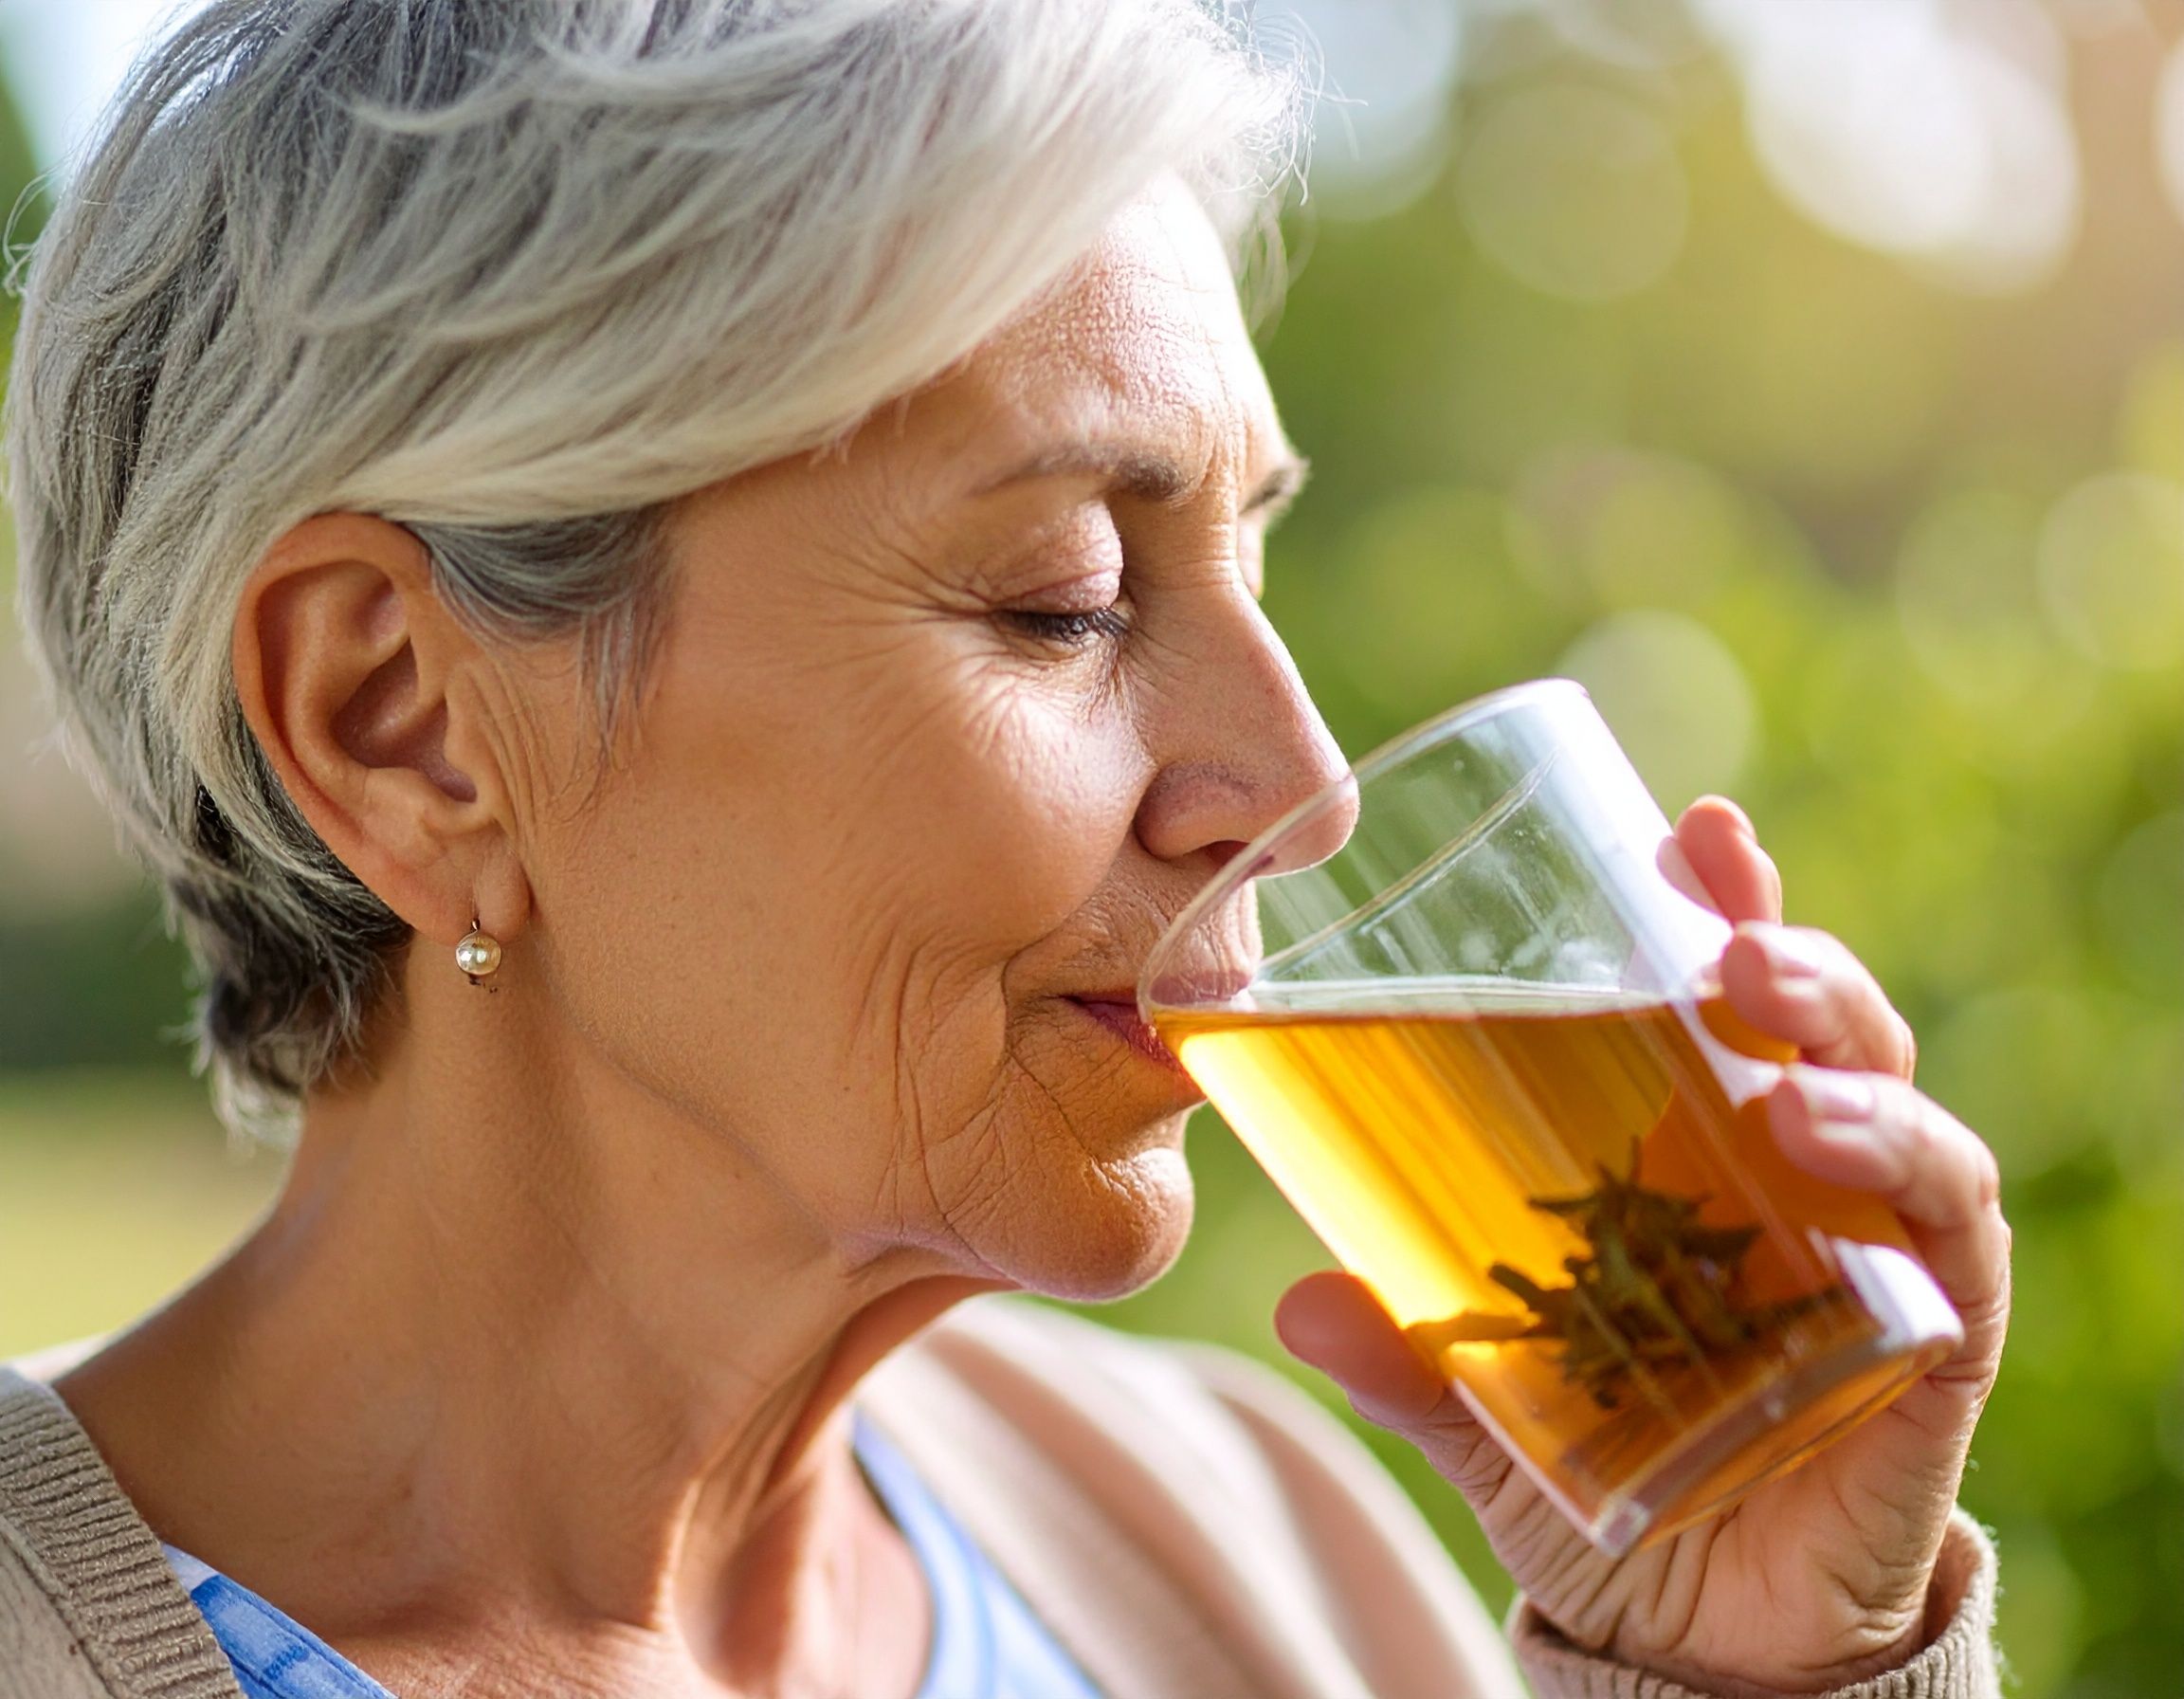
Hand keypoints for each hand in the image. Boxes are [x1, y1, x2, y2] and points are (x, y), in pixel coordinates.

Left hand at [1276, 796, 2009, 1696]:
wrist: (1703, 1635)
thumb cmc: (1609, 1470)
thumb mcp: (1492, 1406)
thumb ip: (1414, 1354)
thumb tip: (1297, 1303)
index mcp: (1698, 1157)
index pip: (1722, 1006)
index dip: (1719, 909)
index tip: (1688, 830)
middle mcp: (1799, 1182)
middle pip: (1818, 1029)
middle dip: (1787, 956)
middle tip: (1726, 927)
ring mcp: (1874, 1253)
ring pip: (1895, 1112)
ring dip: (1845, 1059)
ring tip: (1774, 1057)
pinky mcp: (1932, 1344)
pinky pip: (1954, 1245)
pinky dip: (1911, 1185)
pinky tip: (1836, 1149)